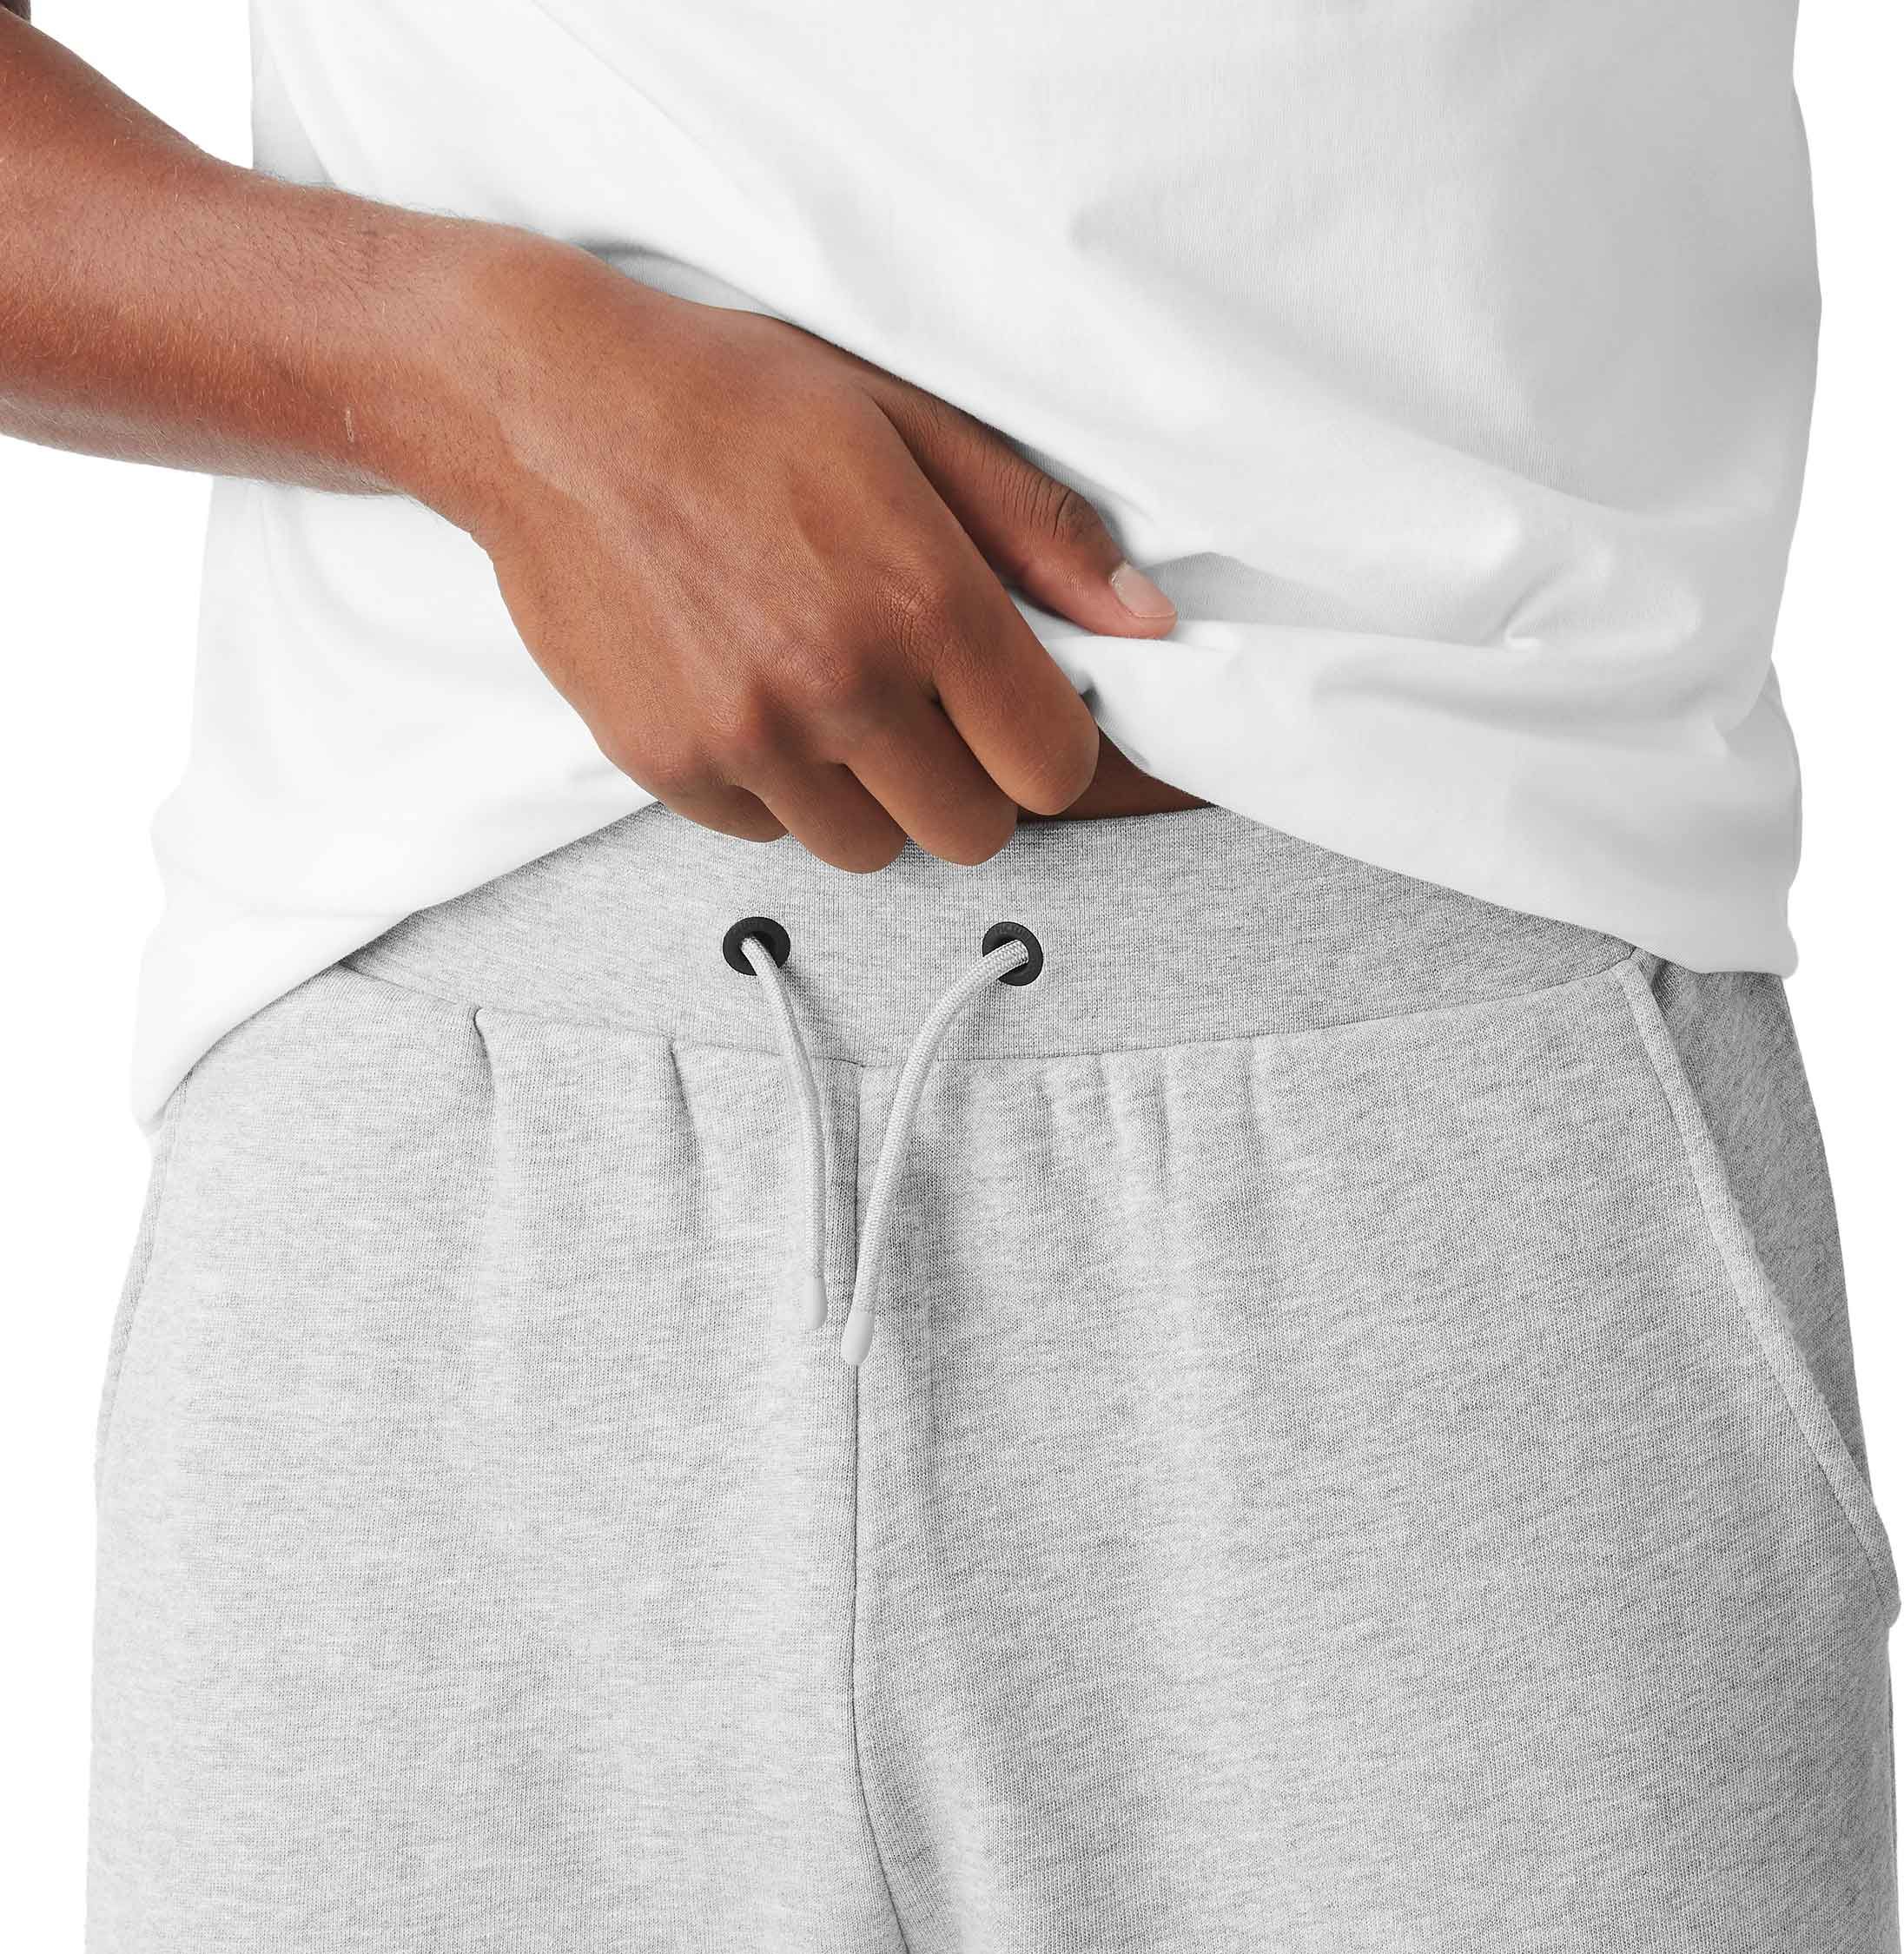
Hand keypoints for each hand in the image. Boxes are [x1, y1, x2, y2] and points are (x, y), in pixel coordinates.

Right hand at [427, 236, 1178, 870]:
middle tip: (927, 707)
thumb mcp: (908, 423)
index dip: (1051, 746)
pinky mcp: (665, 767)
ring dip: (870, 794)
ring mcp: (745, 738)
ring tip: (828, 693)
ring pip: (869, 848)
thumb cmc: (737, 400)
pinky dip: (774, 789)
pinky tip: (748, 694)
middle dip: (968, 781)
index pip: (1051, 768)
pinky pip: (765, 833)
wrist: (545, 406)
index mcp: (922, 599)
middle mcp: (838, 685)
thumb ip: (1039, 529)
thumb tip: (1147, 623)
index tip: (1021, 712)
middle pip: (971, 833)